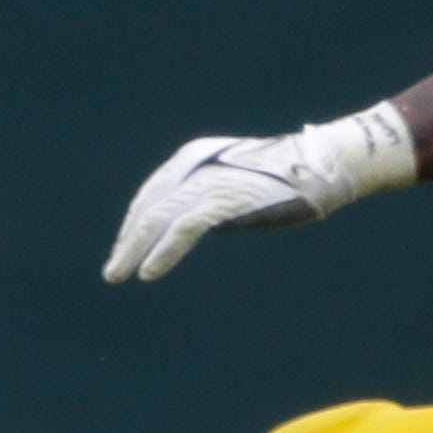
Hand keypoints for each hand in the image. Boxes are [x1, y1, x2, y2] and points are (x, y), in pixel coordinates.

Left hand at [104, 121, 389, 282]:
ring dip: (133, 250)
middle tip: (113, 272)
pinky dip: (162, 252)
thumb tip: (184, 232)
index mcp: (192, 157)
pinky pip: (182, 230)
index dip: (134, 226)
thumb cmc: (283, 179)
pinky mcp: (222, 199)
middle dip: (127, 240)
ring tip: (119, 276)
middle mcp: (193, 165)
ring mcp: (207, 181)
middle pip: (148, 207)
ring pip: (156, 219)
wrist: (320, 166)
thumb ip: (207, 203)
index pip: (151, 195)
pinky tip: (149, 272)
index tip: (125, 251)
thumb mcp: (233, 186)